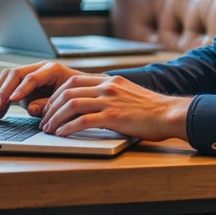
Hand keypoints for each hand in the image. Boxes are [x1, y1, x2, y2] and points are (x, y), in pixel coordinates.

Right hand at [0, 60, 76, 118]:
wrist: (81, 90)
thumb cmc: (74, 95)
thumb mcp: (64, 102)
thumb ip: (46, 105)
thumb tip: (30, 108)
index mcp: (52, 70)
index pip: (31, 78)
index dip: (20, 89)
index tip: (11, 101)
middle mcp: (40, 67)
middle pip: (15, 74)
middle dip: (2, 91)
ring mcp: (31, 72)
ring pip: (7, 76)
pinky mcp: (24, 80)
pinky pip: (8, 82)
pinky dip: (0, 94)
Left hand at [40, 73, 191, 141]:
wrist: (169, 114)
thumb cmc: (152, 109)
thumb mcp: (128, 93)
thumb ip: (110, 94)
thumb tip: (92, 103)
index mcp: (109, 80)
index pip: (73, 81)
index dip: (57, 94)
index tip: (50, 107)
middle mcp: (107, 87)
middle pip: (68, 92)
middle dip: (52, 107)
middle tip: (45, 120)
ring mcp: (110, 101)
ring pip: (72, 104)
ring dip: (56, 118)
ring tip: (49, 129)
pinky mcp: (113, 117)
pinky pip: (83, 121)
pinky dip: (68, 127)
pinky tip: (63, 134)